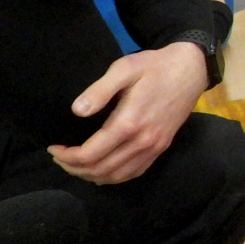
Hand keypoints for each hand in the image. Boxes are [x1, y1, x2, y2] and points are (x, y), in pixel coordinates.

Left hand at [52, 43, 205, 183]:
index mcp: (129, 123)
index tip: (54, 148)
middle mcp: (142, 141)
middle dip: (75, 168)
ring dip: (92, 175)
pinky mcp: (161, 147)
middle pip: (101, 169)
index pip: (91, 154)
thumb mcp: (124, 69)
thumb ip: (99, 90)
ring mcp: (154, 147)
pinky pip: (134, 172)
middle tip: (60, 158)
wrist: (190, 70)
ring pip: (117, 175)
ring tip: (76, 165)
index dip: (67, 156)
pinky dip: (113, 177)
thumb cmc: (154, 66)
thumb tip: (77, 111)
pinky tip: (102, 170)